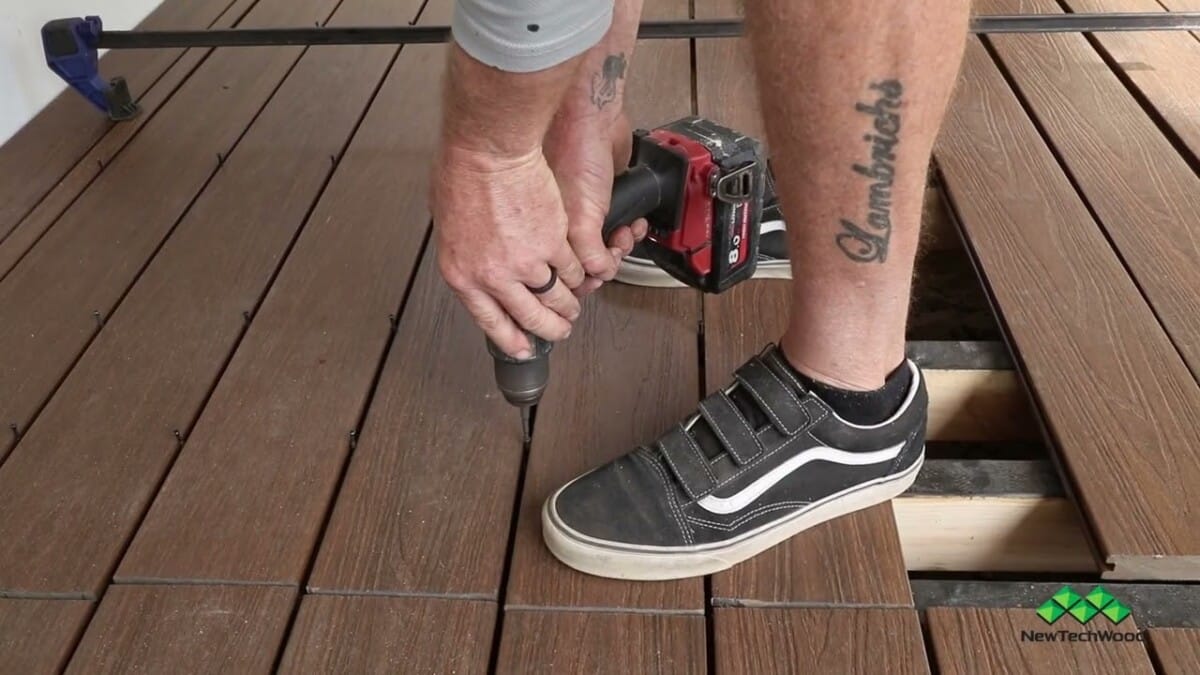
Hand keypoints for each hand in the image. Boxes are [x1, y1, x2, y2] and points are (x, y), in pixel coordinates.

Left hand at [431, 146, 586, 358]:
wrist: (488, 151)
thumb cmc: (461, 174)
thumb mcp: (448, 225)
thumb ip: (466, 253)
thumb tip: (478, 262)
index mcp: (463, 275)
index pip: (490, 320)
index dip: (510, 339)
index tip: (523, 347)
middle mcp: (494, 276)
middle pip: (530, 316)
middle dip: (549, 329)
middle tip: (560, 330)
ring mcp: (526, 263)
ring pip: (556, 297)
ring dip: (569, 305)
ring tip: (574, 307)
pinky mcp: (553, 244)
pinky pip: (572, 268)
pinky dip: (579, 273)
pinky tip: (581, 274)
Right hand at [545, 110, 648, 296]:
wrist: (594, 118)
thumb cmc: (575, 156)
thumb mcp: (581, 222)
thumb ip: (588, 256)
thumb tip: (599, 275)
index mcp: (543, 233)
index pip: (561, 275)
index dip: (584, 278)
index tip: (600, 273)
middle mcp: (557, 226)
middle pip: (585, 264)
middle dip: (606, 261)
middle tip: (615, 251)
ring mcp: (579, 212)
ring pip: (604, 246)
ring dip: (622, 245)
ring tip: (628, 233)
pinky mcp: (599, 200)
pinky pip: (618, 227)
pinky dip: (631, 229)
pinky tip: (635, 222)